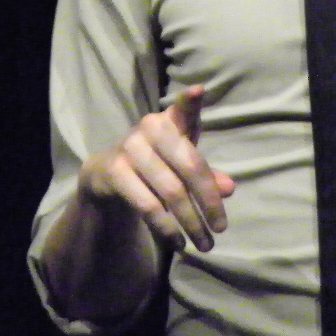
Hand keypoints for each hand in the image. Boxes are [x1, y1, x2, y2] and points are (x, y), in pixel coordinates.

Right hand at [78, 85, 235, 251]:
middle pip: (190, 167)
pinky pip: (148, 205)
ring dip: (191, 223)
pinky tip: (178, 242)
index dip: (189, 102)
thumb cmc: (156, 163)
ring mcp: (130, 149)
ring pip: (171, 192)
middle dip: (209, 202)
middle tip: (222, 229)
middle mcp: (150, 128)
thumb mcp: (182, 165)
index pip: (183, 110)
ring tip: (205, 244)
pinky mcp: (114, 172)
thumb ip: (207, 175)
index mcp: (170, 121)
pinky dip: (166, 228)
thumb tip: (229, 189)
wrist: (105, 175)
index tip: (198, 91)